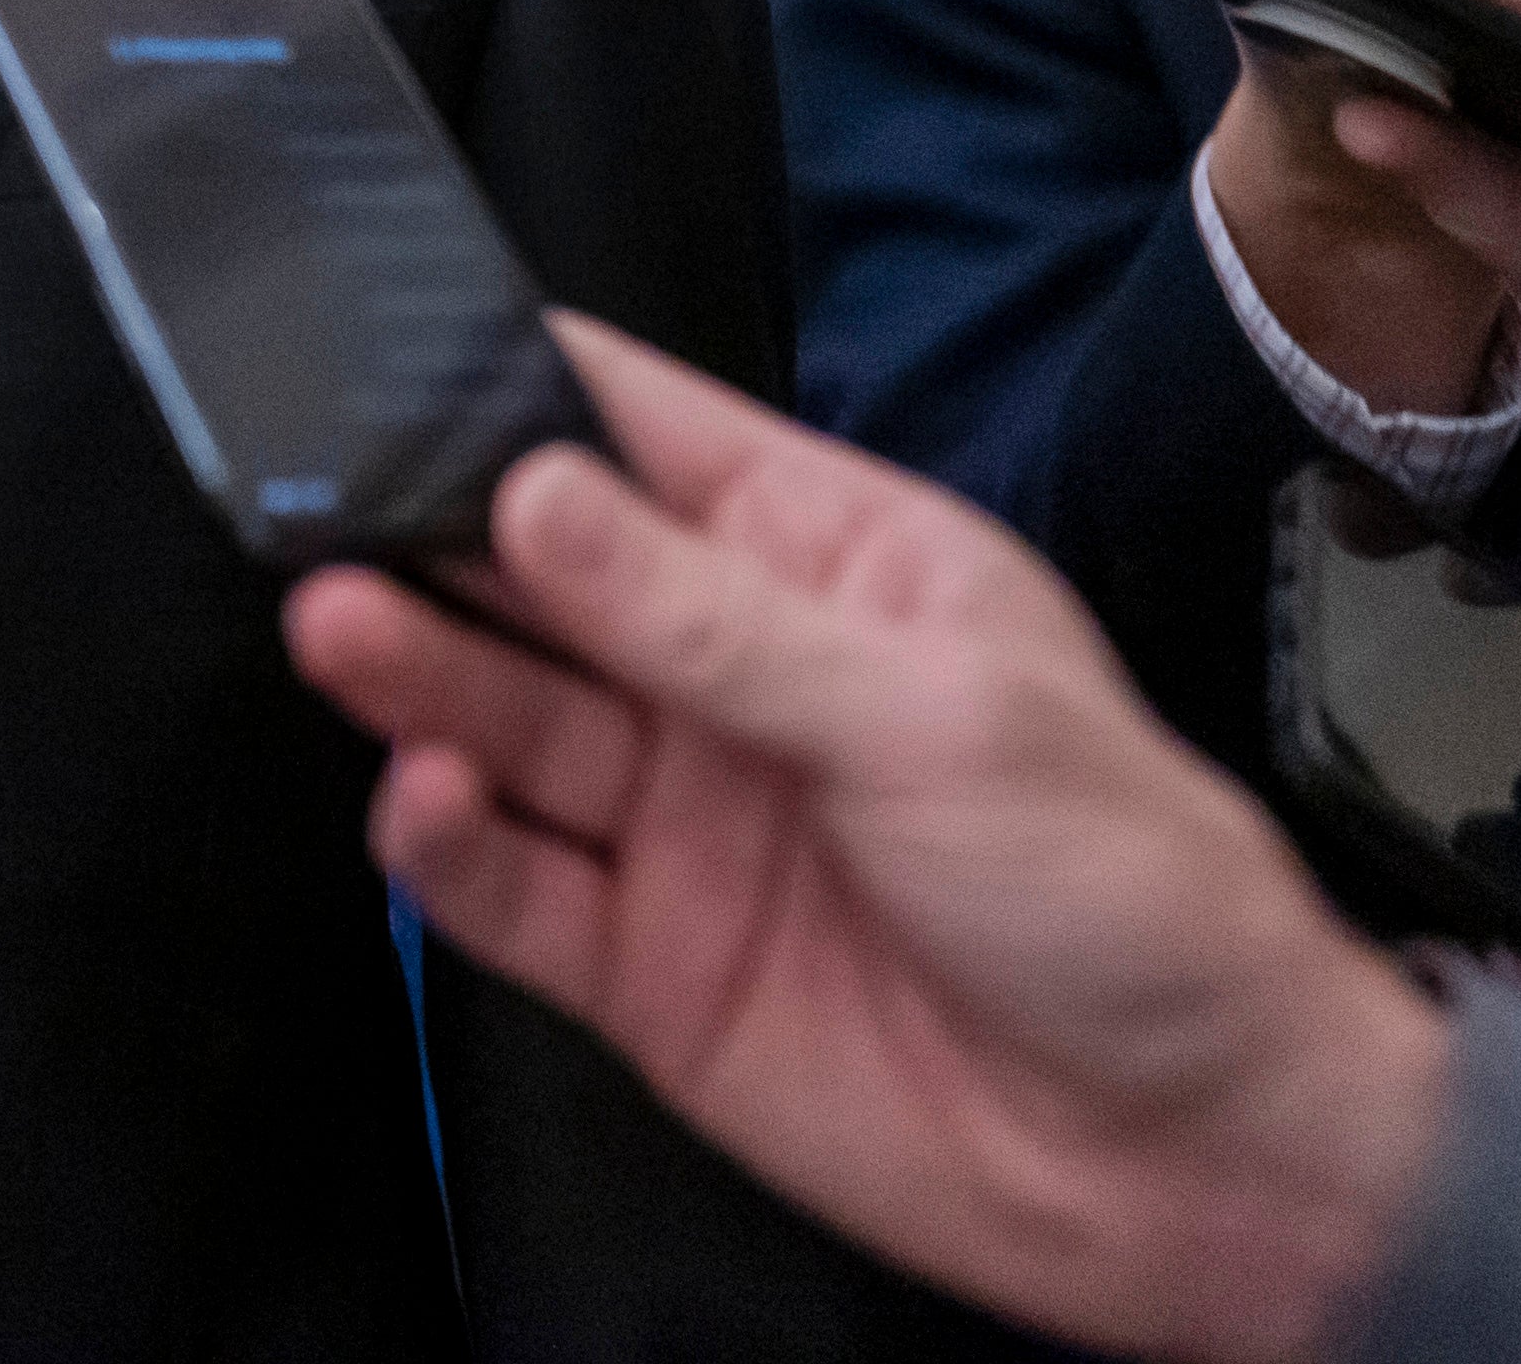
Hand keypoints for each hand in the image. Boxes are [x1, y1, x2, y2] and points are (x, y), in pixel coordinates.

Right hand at [282, 320, 1450, 1363]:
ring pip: (503, 716)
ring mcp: (683, 821)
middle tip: (321, 503)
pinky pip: (509, 884)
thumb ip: (714, 617)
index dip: (519, 388)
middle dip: (426, 529)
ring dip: (414, 670)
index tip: (391, 352)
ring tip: (341, 627)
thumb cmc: (1134, 902)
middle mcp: (735, 680)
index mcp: (828, 567)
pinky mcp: (645, 964)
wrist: (1199, 1167)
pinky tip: (422, 795)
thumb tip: (540, 496)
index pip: (641, 436)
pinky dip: (447, 838)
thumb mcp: (935, 717)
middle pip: (536, 574)